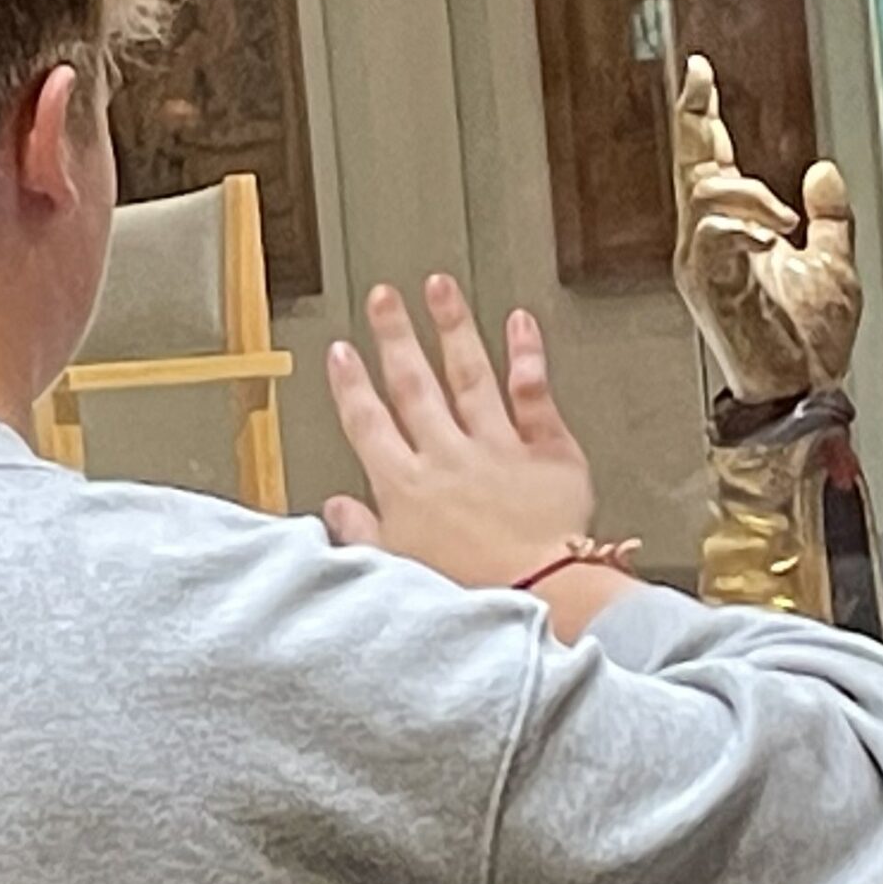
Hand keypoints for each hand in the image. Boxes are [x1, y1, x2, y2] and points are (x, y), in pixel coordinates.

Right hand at [324, 277, 598, 594]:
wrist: (540, 596)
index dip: (351, 385)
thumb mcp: (396, 571)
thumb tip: (335, 508)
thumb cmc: (471, 594)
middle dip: (394, 336)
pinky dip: (526, 353)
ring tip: (439, 288)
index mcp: (406, 487)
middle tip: (382, 298)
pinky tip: (518, 321)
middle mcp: (447, 456)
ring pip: (469, 374)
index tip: (341, 352)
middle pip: (414, 384)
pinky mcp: (546, 450)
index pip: (369, 423)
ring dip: (452, 327)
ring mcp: (497, 447)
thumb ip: (363, 532)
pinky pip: (532, 392)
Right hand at [672, 56, 861, 403]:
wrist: (802, 392)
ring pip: (704, 193)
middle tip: (697, 80)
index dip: (701, 117)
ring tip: (784, 221)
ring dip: (750, 194)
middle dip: (693, 118)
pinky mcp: (708, 287)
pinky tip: (772, 238)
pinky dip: (746, 226)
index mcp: (733, 234)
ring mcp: (703, 264)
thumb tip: (823, 173)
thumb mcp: (834, 264)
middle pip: (690, 165)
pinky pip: (715, 233)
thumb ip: (828, 218)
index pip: (709, 163)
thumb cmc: (810, 344)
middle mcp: (708, 243)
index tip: (699, 75)